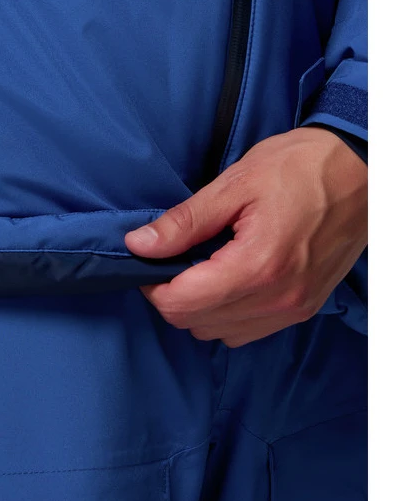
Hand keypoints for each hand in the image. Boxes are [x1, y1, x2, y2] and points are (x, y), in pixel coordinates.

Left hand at [124, 127, 366, 346]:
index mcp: (257, 267)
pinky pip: (249, 330)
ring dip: (199, 307)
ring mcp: (295, 308)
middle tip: (174, 257)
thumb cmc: (301, 167)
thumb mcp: (234, 184)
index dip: (153, 285)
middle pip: (195, 323)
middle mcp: (278, 298)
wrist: (362, 169)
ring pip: (220, 332)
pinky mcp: (305, 308)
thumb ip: (184, 222)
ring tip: (202, 265)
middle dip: (173, 295)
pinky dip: (227, 313)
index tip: (150, 258)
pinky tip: (227, 278)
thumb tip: (139, 245)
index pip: (180, 304)